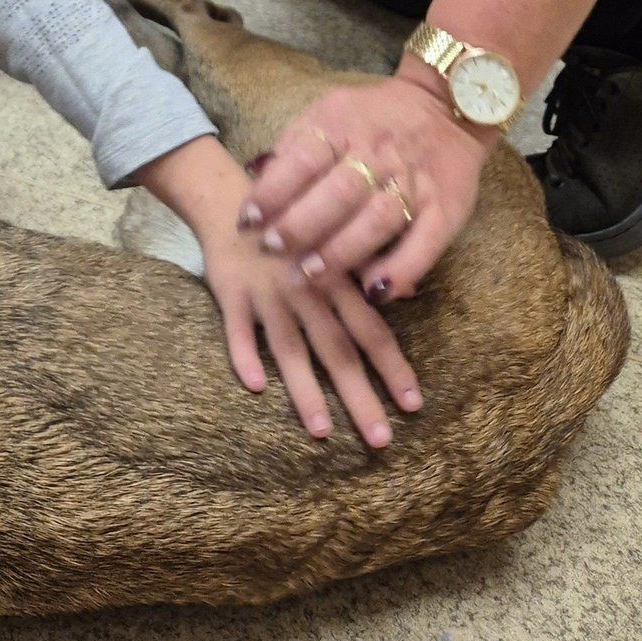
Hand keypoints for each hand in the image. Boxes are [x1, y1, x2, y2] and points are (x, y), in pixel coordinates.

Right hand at [138, 135, 421, 445]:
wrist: (228, 199)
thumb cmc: (290, 223)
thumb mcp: (332, 237)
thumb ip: (365, 269)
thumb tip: (409, 293)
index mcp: (335, 279)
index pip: (371, 330)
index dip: (393, 368)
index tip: (413, 406)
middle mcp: (305, 290)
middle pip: (337, 350)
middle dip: (360, 397)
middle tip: (381, 441)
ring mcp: (267, 294)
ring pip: (290, 348)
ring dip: (306, 392)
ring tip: (323, 432)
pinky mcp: (231, 292)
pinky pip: (238, 328)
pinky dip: (245, 355)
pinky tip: (256, 386)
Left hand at [238, 65, 496, 303]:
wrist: (443, 107)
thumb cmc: (371, 118)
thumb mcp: (328, 112)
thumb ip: (295, 145)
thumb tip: (254, 177)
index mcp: (343, 124)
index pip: (304, 158)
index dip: (274, 191)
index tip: (248, 222)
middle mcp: (379, 153)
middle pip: (340, 191)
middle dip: (303, 225)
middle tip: (273, 251)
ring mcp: (414, 181)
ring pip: (379, 218)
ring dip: (344, 251)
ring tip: (312, 276)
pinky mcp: (445, 208)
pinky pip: (426, 242)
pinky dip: (402, 268)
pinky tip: (375, 290)